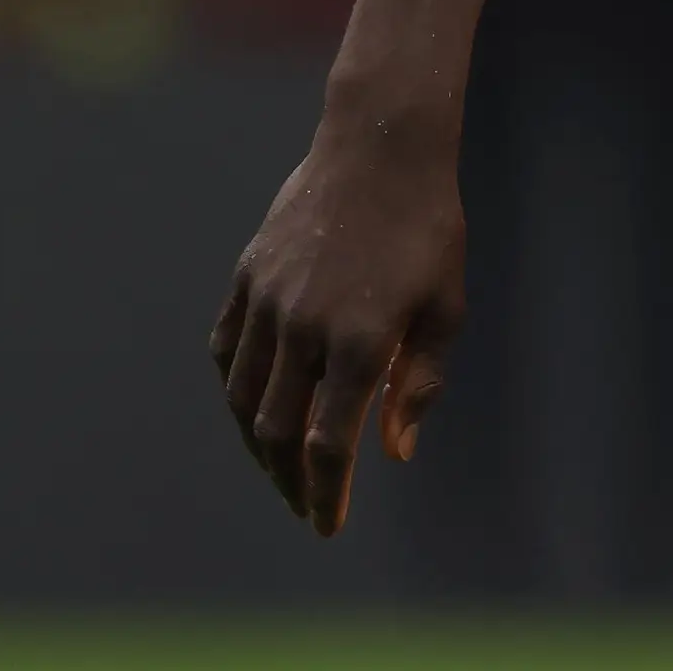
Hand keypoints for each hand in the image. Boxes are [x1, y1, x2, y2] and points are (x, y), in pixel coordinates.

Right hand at [210, 116, 467, 533]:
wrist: (381, 147)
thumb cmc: (428, 229)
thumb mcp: (446, 307)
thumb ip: (419, 384)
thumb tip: (393, 453)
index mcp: (361, 340)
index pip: (328, 444)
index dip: (325, 494)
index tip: (327, 526)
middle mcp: (304, 326)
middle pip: (277, 432)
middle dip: (288, 481)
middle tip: (303, 505)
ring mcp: (268, 299)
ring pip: (243, 398)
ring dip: (256, 445)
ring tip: (277, 468)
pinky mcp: (247, 276)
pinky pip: (226, 349)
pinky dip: (234, 389)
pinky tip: (252, 409)